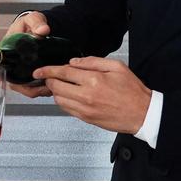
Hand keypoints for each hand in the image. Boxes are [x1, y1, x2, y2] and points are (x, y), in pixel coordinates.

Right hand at [4, 11, 52, 98]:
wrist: (38, 27)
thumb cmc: (30, 24)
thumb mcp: (32, 19)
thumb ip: (37, 22)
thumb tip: (43, 30)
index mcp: (6, 50)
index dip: (3, 77)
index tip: (14, 83)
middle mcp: (11, 64)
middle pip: (14, 84)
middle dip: (28, 88)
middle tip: (44, 85)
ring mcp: (20, 71)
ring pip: (25, 89)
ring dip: (36, 91)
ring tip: (50, 87)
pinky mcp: (30, 75)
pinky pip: (33, 88)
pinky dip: (41, 90)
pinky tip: (51, 86)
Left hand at [35, 56, 150, 133]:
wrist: (142, 113)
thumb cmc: (132, 90)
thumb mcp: (117, 67)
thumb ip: (93, 61)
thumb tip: (74, 62)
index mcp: (94, 79)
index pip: (62, 73)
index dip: (47, 70)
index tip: (38, 70)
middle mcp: (86, 95)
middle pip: (56, 87)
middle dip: (49, 80)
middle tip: (48, 76)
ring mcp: (84, 109)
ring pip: (59, 99)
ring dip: (56, 91)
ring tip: (60, 85)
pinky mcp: (86, 118)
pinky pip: (66, 109)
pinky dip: (63, 101)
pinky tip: (69, 95)